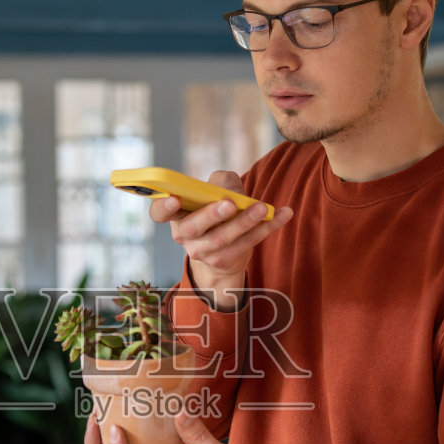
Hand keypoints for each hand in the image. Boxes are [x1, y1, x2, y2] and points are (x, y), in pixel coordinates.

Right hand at [150, 170, 293, 303]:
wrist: (222, 250)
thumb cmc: (216, 210)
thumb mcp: (214, 191)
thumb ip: (221, 182)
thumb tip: (233, 190)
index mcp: (176, 214)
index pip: (159, 213)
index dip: (163, 206)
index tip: (174, 198)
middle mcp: (184, 235)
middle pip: (194, 227)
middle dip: (212, 215)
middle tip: (229, 203)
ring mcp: (203, 251)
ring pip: (223, 238)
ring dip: (245, 222)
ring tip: (263, 208)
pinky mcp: (225, 261)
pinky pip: (247, 244)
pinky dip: (267, 228)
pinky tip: (284, 214)